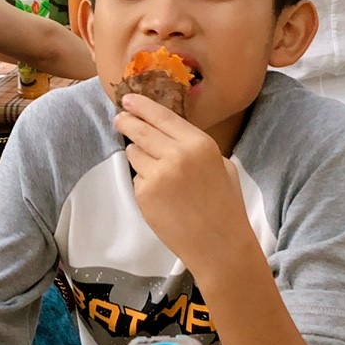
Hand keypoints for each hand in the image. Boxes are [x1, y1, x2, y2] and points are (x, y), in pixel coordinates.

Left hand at [114, 93, 252, 275]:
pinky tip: (160, 194)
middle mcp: (177, 154)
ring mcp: (157, 174)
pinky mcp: (144, 194)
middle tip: (119, 118)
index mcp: (199, 143)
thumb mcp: (221, 165)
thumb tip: (166, 132)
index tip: (128, 99)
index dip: (142, 106)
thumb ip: (194, 146)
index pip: (162, 116)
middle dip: (127, 121)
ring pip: (134, 152)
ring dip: (138, 155)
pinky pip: (137, 178)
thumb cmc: (225, 205)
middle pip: (140, 130)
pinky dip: (144, 181)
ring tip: (155, 169)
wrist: (219, 245)